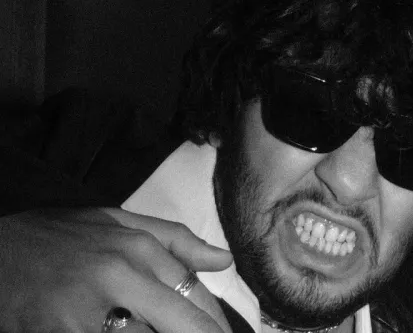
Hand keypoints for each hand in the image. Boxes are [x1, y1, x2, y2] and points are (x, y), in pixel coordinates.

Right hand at [0, 207, 234, 332]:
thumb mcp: (114, 222)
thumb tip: (224, 261)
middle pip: (186, 326)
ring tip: (148, 331)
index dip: (216, 328)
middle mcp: (122, 276)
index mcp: (139, 248)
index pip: (198, 298)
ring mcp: (90, 311)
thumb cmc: (56, 239)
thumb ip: (174, 241)